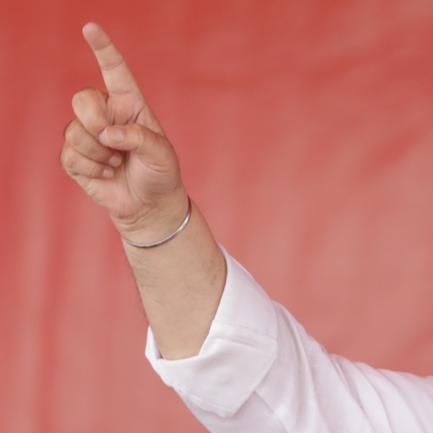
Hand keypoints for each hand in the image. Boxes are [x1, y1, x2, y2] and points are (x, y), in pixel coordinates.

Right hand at [60, 22, 186, 238]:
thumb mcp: (163, 155)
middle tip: (116, 144)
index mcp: (130, 105)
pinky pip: (70, 156)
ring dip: (100, 154)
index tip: (90, 28)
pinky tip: (107, 174)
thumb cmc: (160, 174)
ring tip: (118, 163)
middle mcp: (106, 115)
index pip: (115, 71)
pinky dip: (92, 169)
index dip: (103, 49)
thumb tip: (109, 134)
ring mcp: (88, 134)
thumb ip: (140, 138)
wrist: (150, 205)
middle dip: (97, 123)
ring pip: (75, 131)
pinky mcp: (75, 157)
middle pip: (83, 99)